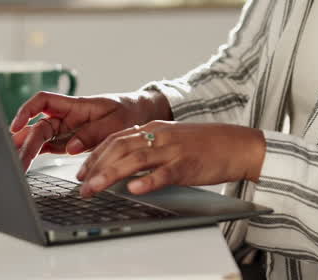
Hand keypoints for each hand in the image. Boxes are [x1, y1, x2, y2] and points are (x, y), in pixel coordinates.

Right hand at [9, 90, 170, 171]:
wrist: (142, 115)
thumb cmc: (129, 112)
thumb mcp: (115, 122)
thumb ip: (92, 134)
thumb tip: (69, 147)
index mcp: (76, 105)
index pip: (44, 101)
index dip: (27, 111)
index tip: (16, 126)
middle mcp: (67, 117)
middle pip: (38, 126)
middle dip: (25, 142)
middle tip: (16, 161)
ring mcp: (67, 130)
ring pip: (40, 138)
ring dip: (27, 151)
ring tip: (15, 166)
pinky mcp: (69, 142)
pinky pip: (48, 147)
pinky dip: (36, 155)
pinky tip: (25, 164)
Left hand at [75, 121, 264, 197]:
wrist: (237, 144)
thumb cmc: (205, 145)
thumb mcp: (171, 140)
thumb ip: (148, 147)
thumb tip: (123, 164)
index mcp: (154, 127)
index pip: (116, 138)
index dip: (95, 155)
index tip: (80, 171)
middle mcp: (160, 135)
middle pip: (120, 148)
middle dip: (96, 167)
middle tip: (81, 186)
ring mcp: (173, 149)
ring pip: (135, 159)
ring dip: (110, 175)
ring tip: (95, 189)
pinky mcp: (188, 165)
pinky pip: (165, 173)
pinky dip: (148, 181)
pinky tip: (134, 189)